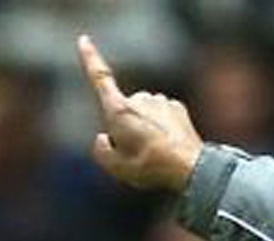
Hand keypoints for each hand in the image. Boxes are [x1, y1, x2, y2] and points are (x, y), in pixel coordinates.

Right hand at [77, 34, 203, 192]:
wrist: (189, 168)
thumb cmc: (150, 167)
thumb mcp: (116, 168)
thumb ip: (102, 150)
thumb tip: (104, 139)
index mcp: (119, 110)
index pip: (100, 78)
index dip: (90, 59)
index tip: (84, 40)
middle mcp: (139, 98)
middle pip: (123, 109)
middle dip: (125, 127)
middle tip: (136, 154)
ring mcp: (159, 100)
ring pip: (143, 113)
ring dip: (144, 127)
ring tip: (154, 152)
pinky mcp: (175, 106)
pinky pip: (161, 116)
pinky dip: (161, 128)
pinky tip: (168, 145)